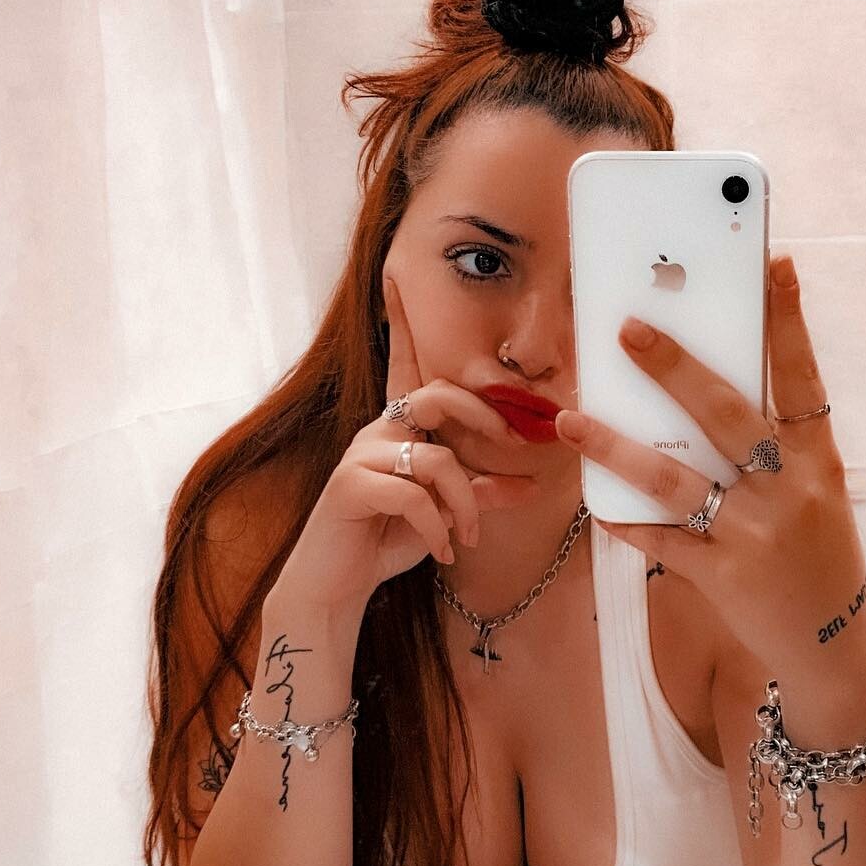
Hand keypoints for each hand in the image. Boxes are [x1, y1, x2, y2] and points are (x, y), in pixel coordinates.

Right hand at [273, 273, 540, 611]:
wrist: (337, 585)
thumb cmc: (386, 541)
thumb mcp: (443, 515)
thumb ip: (480, 493)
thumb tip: (529, 483)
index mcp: (400, 428)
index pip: (410, 367)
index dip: (404, 324)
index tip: (398, 280)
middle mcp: (379, 431)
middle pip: (437, 395)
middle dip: (482, 414)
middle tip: (515, 446)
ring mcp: (360, 456)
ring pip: (436, 459)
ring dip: (466, 503)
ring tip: (466, 537)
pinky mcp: (349, 487)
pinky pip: (414, 496)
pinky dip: (437, 527)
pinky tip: (441, 551)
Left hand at [553, 254, 864, 668]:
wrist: (832, 647)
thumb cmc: (817, 555)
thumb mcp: (814, 493)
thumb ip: (772, 447)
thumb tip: (700, 391)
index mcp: (819, 461)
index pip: (802, 379)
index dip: (788, 322)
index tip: (774, 264)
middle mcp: (789, 492)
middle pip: (724, 416)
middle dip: (675, 369)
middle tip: (628, 327)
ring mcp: (754, 535)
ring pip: (672, 479)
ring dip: (616, 446)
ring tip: (570, 419)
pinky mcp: (721, 577)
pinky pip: (659, 539)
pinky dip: (625, 520)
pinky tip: (594, 505)